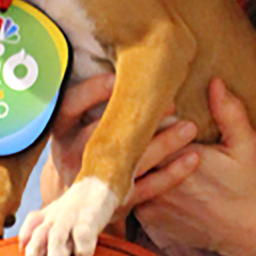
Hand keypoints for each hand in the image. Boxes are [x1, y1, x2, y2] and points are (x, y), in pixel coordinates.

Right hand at [23, 75, 201, 255]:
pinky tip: (193, 158)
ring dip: (162, 145)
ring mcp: (92, 183)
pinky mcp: (114, 204)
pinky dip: (172, 174)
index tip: (118, 78)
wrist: (74, 204)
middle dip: (138, 121)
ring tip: (190, 127)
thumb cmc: (86, 144)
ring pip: (128, 164)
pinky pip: (146, 190)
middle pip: (104, 137)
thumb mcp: (77, 123)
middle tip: (171, 103)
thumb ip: (95, 97)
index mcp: (61, 131)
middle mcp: (72, 156)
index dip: (91, 92)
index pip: (69, 107)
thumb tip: (124, 52)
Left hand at [135, 79, 255, 255]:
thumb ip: (230, 112)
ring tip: (121, 138)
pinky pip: (130, 194)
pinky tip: (132, 168)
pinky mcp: (150, 219)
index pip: (148, 128)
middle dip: (128, 133)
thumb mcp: (248, 145)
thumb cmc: (254, 187)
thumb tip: (214, 82)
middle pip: (130, 149)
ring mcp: (153, 203)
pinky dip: (130, 181)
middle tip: (122, 115)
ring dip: (125, 157)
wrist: (254, 235)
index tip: (143, 101)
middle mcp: (162, 182)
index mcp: (183, 157)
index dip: (143, 113)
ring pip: (126, 172)